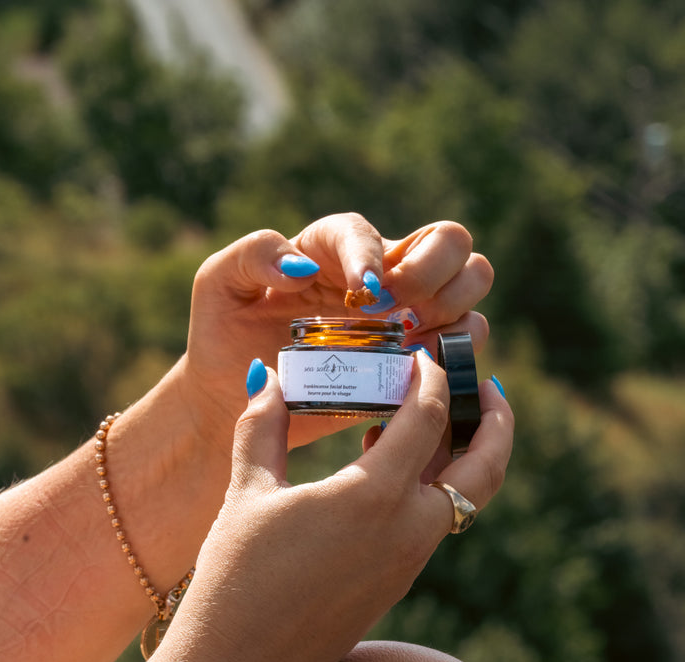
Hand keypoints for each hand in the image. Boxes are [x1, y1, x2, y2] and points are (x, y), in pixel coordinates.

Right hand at [165, 352, 512, 661]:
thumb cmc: (236, 578)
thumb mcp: (247, 492)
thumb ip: (264, 427)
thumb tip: (270, 379)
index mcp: (374, 496)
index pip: (428, 417)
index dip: (431, 377)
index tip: (424, 354)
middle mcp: (408, 530)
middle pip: (484, 466)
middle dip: (496, 421)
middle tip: (488, 386)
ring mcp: (409, 563)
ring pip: (465, 498)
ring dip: (465, 455)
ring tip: (436, 421)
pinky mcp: (398, 584)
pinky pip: (436, 523)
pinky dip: (434, 487)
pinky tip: (392, 472)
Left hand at [180, 213, 492, 449]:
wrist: (233, 400)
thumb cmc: (223, 336)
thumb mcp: (217, 285)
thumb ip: (253, 255)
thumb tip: (304, 267)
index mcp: (331, 248)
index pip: (367, 233)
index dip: (373, 258)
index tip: (364, 294)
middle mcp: (378, 275)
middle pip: (450, 240)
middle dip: (432, 271)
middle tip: (391, 311)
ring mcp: (404, 317)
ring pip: (472, 284)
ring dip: (454, 306)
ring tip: (408, 337)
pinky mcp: (413, 362)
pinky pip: (463, 345)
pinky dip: (455, 352)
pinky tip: (415, 368)